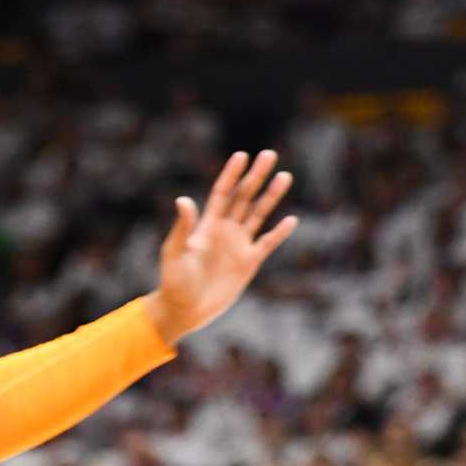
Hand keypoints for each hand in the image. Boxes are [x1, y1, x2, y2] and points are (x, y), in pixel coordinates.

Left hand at [143, 151, 299, 344]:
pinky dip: (280, 232)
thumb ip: (182, 228)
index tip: (242, 155)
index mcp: (207, 225)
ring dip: (271, 196)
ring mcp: (239, 245)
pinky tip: (291, 220)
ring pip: (259, 214)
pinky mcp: (249, 262)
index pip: (223, 193)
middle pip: (245, 197)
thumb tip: (184, 200)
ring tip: (285, 176)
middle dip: (257, 176)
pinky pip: (268, 243)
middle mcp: (225, 230)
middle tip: (270, 155)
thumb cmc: (173, 282)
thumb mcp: (174, 253)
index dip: (232, 174)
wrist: (185, 310)